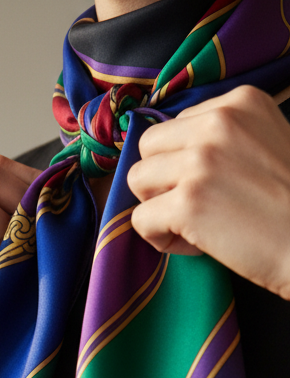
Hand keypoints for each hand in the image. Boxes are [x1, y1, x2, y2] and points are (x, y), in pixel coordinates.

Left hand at [127, 85, 289, 299]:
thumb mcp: (268, 142)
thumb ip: (226, 138)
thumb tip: (174, 156)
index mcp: (240, 102)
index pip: (178, 126)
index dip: (186, 162)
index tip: (216, 186)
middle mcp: (218, 123)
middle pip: (149, 147)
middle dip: (162, 181)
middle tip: (195, 207)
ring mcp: (200, 161)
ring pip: (137, 179)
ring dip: (158, 208)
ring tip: (193, 226)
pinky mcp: (188, 202)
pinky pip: (141, 219)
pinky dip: (160, 239)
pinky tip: (195, 245)